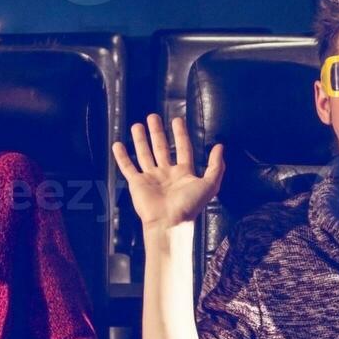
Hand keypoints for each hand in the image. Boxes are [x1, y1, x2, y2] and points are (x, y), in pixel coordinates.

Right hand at [113, 115, 224, 231]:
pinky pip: (128, 167)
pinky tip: (117, 144)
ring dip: (140, 140)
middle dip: (157, 132)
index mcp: (183, 173)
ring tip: (136, 125)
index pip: (182, 148)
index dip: (180, 134)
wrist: (169, 222)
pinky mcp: (137, 184)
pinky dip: (121, 157)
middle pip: (161, 148)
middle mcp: (166, 174)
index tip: (177, 120)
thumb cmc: (190, 205)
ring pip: (144, 154)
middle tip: (153, 117)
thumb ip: (216, 165)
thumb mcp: (210, 184)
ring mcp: (151, 178)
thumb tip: (220, 146)